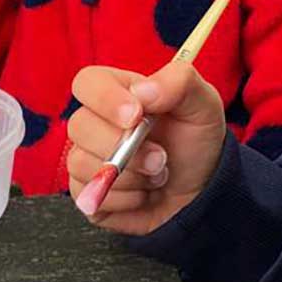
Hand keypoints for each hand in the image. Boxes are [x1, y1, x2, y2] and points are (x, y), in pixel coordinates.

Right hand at [67, 62, 225, 234]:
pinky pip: (88, 193)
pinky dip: (123, 198)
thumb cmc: (195, 146)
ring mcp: (84, 158)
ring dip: (129, 175)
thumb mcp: (203, 105)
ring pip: (81, 163)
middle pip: (79, 125)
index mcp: (118, 93)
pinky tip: (141, 193)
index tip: (135, 116)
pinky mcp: (84, 191)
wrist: (197, 192)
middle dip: (124, 146)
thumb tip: (143, 90)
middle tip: (160, 157)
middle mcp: (95, 123)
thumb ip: (180, 83)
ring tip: (155, 174)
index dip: (105, 99)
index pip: (87, 83)